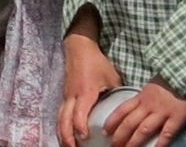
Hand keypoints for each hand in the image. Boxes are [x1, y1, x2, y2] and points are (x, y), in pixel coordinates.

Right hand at [60, 31, 121, 146]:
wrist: (79, 48)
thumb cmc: (97, 63)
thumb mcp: (111, 77)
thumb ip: (116, 94)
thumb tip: (125, 110)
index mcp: (85, 91)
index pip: (79, 112)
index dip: (80, 125)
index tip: (84, 136)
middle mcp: (73, 96)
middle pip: (64, 119)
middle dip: (67, 136)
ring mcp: (67, 96)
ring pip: (60, 119)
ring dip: (62, 135)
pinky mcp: (65, 96)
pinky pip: (60, 115)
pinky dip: (61, 127)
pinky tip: (65, 136)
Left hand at [104, 79, 185, 146]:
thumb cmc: (171, 83)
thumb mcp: (152, 87)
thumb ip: (142, 99)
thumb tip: (130, 112)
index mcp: (142, 96)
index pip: (122, 110)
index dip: (112, 122)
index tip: (105, 132)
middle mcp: (149, 105)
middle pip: (130, 123)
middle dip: (120, 136)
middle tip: (113, 146)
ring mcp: (163, 112)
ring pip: (144, 130)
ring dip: (134, 142)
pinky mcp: (177, 117)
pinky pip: (166, 133)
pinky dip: (159, 143)